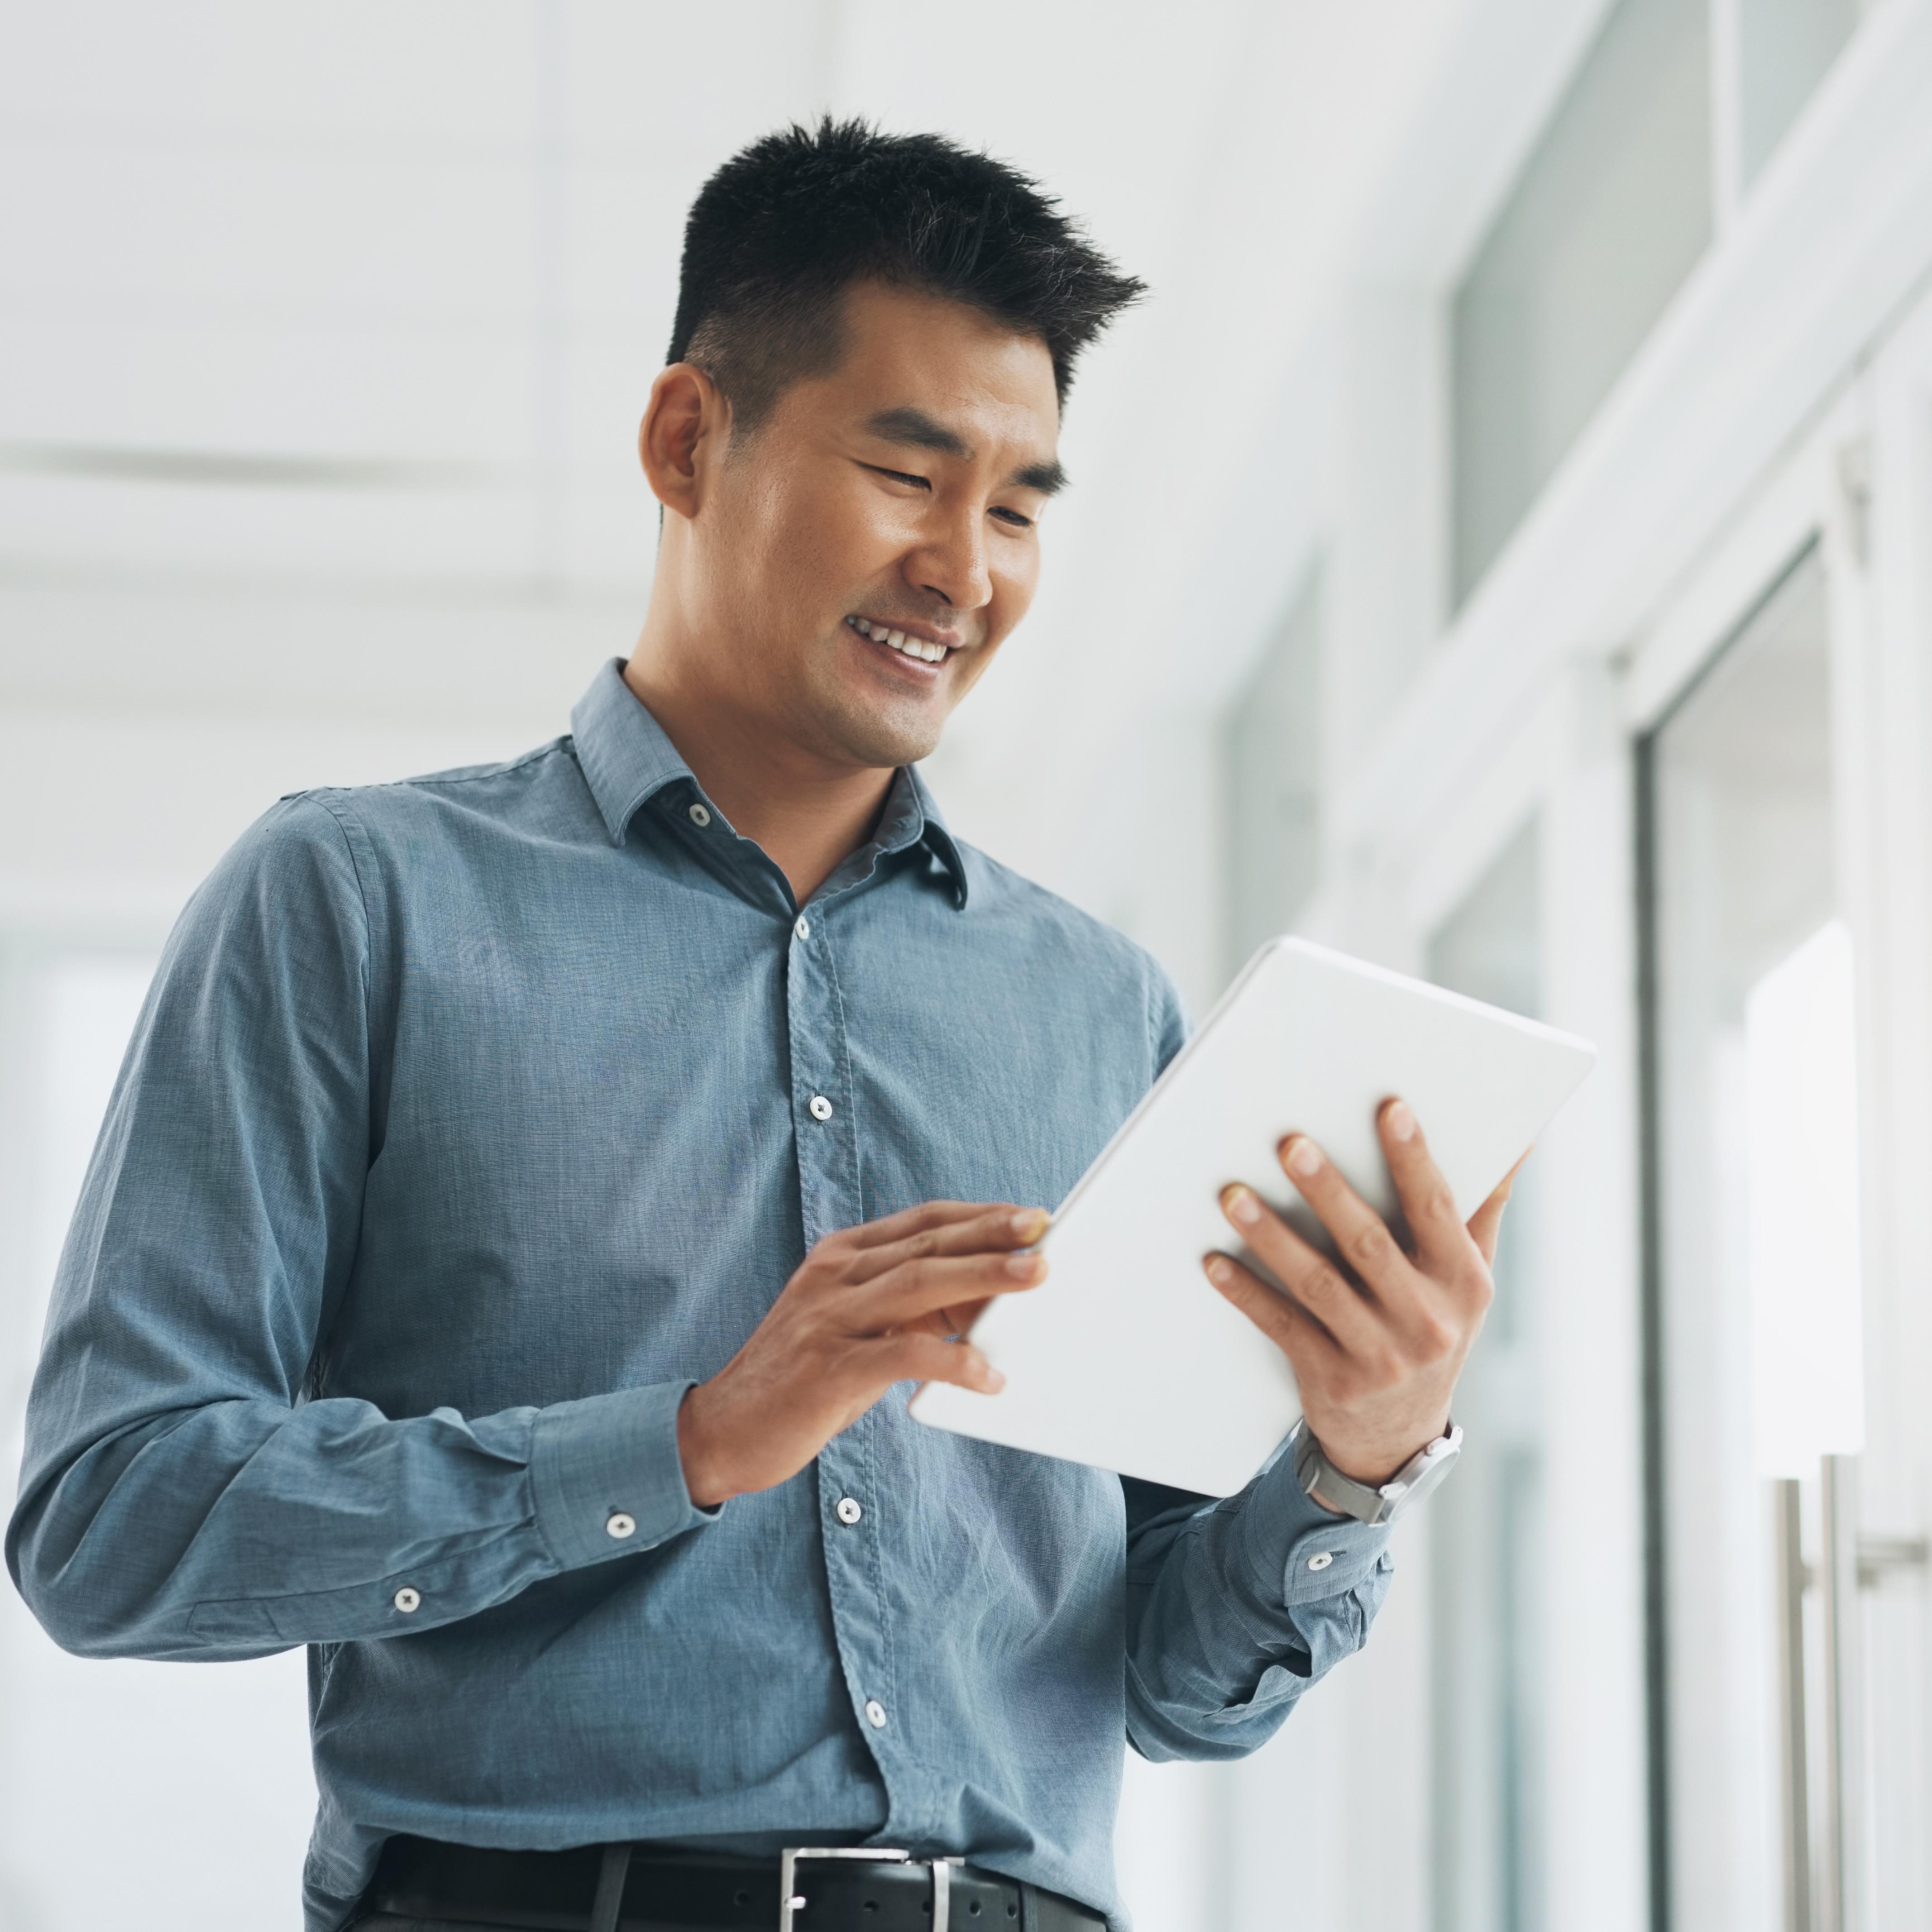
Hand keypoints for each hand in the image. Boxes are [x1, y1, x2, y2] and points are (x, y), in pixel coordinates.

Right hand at [677, 1200, 1048, 1506]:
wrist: (722, 1431)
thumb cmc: (803, 1379)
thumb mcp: (857, 1329)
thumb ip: (911, 1309)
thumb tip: (989, 1299)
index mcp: (840, 1257)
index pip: (922, 1221)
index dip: (978, 1215)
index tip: (1031, 1215)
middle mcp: (833, 1277)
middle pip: (926, 1244)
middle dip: (990, 1234)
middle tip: (1044, 1229)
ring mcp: (827, 1320)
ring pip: (918, 1283)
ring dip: (981, 1276)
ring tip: (1035, 1276)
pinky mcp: (827, 1369)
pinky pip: (901, 1355)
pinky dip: (951, 1361)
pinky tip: (987, 1376)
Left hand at [1201, 1098, 1520, 1491]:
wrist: (1398, 1436)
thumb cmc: (1432, 1328)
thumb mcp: (1468, 1279)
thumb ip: (1483, 1208)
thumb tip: (1520, 1140)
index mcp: (1464, 1282)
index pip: (1438, 1210)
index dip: (1414, 1159)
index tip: (1390, 1109)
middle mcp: (1427, 1320)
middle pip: (1370, 1244)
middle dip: (1329, 1191)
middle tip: (1291, 1144)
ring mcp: (1379, 1355)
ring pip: (1319, 1285)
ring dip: (1273, 1238)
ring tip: (1234, 1195)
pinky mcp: (1332, 1380)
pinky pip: (1283, 1327)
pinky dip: (1247, 1293)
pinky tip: (1215, 1262)